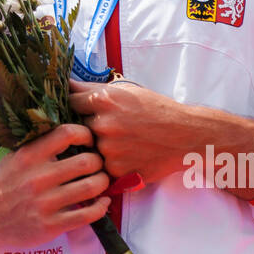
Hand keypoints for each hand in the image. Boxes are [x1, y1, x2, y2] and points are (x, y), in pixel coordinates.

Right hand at [0, 123, 111, 253]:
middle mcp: (37, 178)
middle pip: (87, 161)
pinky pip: (88, 214)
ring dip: (103, 182)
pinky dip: (102, 206)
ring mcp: (44, 203)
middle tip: (98, 163)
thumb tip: (73, 131)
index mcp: (29, 156)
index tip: (88, 140)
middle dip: (99, 161)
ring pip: (91, 187)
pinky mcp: (50, 226)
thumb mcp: (16, 158)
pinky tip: (102, 202)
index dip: (86, 134)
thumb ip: (40, 146)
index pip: (67, 134)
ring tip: (100, 181)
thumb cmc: (4, 184)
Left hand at [66, 78, 253, 199]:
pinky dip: (111, 162)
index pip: (70, 101)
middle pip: (78, 126)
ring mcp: (108, 149)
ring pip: (90, 148)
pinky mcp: (116, 170)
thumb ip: (94, 89)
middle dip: (89, 127)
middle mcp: (102, 124)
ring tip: (124, 141)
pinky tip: (129, 154)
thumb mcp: (127, 91)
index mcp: (104, 100)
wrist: (186, 136)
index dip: (77, 106)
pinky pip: (102, 166)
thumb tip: (67, 84)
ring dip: (100, 146)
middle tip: (111, 127)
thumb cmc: (157, 110)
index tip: (82, 109)